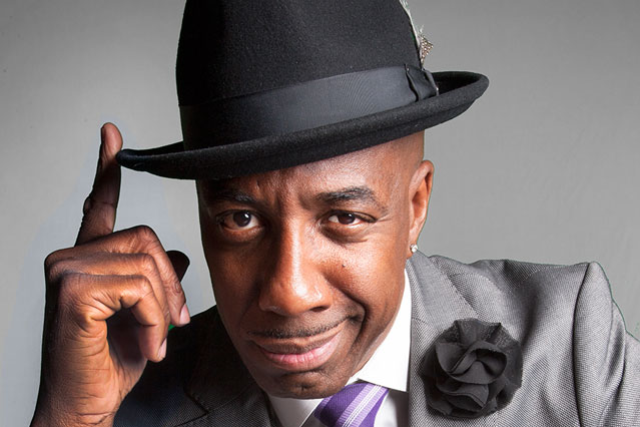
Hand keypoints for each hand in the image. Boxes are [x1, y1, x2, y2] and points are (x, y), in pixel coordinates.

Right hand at [31, 123, 190, 426]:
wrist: (87, 404)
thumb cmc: (114, 362)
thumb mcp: (147, 315)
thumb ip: (157, 281)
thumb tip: (180, 254)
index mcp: (89, 259)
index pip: (100, 204)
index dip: (107, 168)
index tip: (113, 133)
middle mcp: (72, 257)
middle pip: (147, 238)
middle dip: (170, 285)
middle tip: (172, 323)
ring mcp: (66, 270)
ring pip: (147, 263)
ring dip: (162, 308)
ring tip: (153, 338)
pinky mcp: (72, 290)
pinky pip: (139, 286)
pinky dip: (152, 318)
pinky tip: (143, 341)